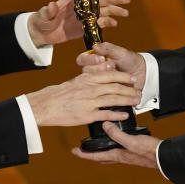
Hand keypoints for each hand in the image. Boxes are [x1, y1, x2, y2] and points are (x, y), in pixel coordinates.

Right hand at [26, 70, 140, 126]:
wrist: (46, 105)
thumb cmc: (59, 94)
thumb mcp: (76, 80)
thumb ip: (90, 76)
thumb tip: (103, 69)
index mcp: (87, 79)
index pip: (110, 75)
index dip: (124, 77)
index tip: (132, 78)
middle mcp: (90, 89)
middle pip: (115, 88)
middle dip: (129, 90)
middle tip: (138, 92)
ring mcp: (89, 102)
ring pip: (113, 100)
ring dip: (127, 100)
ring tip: (136, 101)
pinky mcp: (87, 115)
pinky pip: (105, 114)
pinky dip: (116, 114)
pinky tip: (124, 114)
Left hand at [27, 0, 130, 46]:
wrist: (42, 32)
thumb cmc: (42, 21)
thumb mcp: (44, 16)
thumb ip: (49, 11)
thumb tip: (51, 5)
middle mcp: (82, 5)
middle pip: (101, 0)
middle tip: (126, 0)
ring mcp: (85, 16)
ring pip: (103, 11)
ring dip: (115, 11)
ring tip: (125, 13)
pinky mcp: (86, 26)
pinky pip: (99, 23)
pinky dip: (107, 22)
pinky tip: (115, 23)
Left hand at [72, 122, 161, 168]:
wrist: (163, 156)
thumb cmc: (148, 151)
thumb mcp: (130, 141)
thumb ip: (117, 134)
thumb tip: (105, 125)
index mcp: (116, 154)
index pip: (95, 156)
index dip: (83, 154)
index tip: (73, 151)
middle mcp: (120, 155)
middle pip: (100, 156)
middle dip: (90, 153)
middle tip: (83, 148)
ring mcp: (126, 153)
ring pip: (108, 152)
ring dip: (101, 148)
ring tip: (96, 141)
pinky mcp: (133, 149)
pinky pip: (118, 146)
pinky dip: (113, 142)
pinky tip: (116, 136)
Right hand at [77, 42, 145, 90]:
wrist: (142, 73)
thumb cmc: (130, 60)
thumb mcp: (119, 52)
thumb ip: (107, 49)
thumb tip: (95, 46)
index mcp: (94, 59)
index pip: (82, 59)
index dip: (89, 59)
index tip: (101, 58)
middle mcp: (94, 70)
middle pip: (86, 71)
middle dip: (99, 69)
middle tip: (112, 65)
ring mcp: (99, 81)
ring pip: (93, 82)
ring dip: (105, 77)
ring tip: (117, 73)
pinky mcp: (105, 91)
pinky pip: (102, 92)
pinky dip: (111, 88)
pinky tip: (119, 83)